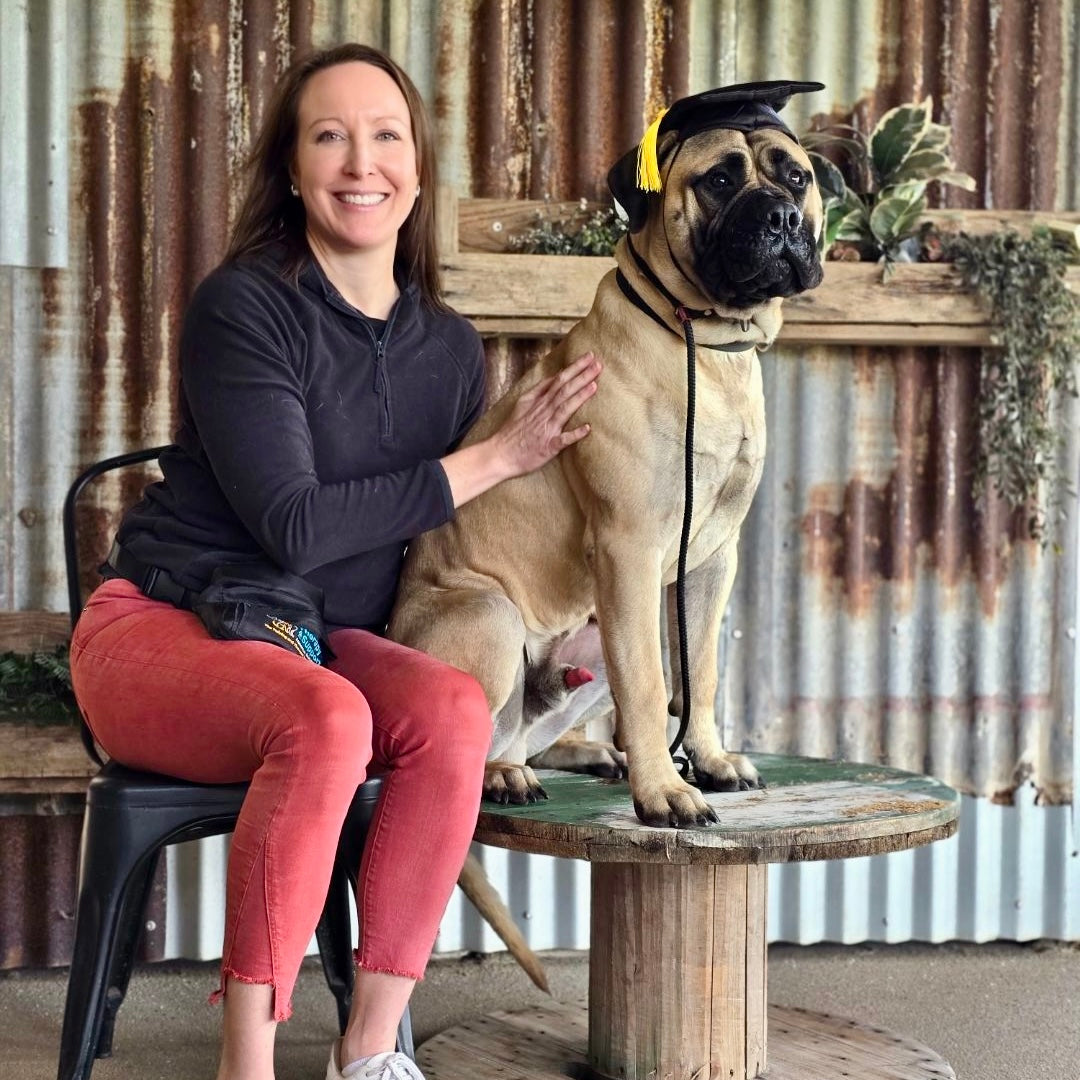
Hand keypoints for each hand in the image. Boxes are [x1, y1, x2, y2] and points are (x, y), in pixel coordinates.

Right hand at [491, 352, 601, 478]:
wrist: (501, 454)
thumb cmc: (513, 430)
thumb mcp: (523, 404)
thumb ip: (539, 390)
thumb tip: (555, 376)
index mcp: (538, 401)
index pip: (559, 380)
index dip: (574, 368)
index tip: (589, 357)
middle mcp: (543, 412)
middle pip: (564, 390)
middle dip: (582, 376)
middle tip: (598, 364)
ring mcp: (547, 429)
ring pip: (565, 408)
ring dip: (580, 397)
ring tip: (594, 385)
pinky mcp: (549, 446)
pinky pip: (563, 440)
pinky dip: (575, 434)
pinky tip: (587, 428)